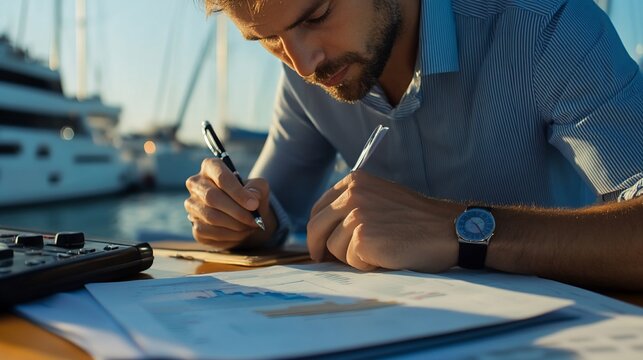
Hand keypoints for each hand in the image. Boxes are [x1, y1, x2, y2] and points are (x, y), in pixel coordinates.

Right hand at [184, 158, 275, 249]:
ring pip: (211, 217)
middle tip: (254, 220)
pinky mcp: (195, 226)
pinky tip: (240, 233)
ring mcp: (192, 206)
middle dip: (237, 211)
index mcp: (211, 167)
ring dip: (235, 225)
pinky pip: (210, 232)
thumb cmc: (251, 197)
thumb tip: (251, 200)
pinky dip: (229, 236)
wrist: (246, 217)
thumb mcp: (259, 188)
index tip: (253, 205)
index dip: (237, 192)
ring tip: (250, 226)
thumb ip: (257, 190)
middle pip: (212, 197)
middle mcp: (196, 184)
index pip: (221, 177)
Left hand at [307, 171, 464, 271]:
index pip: (319, 208)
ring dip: (351, 257)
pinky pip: (350, 261)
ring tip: (379, 252)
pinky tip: (387, 257)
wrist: (449, 229)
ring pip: (333, 247)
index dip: (318, 229)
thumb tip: (323, 233)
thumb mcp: (381, 198)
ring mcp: (356, 214)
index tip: (320, 244)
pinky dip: (366, 265)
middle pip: (316, 227)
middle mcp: (352, 193)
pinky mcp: (362, 236)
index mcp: (354, 180)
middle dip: (319, 247)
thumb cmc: (418, 220)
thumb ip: (354, 206)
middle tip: (323, 260)